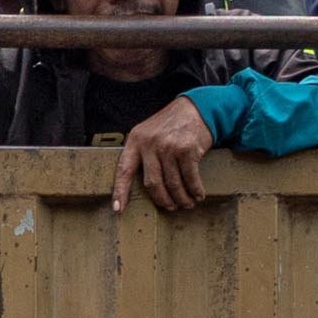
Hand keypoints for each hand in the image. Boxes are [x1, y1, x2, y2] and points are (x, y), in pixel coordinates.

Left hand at [114, 94, 215, 215]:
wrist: (196, 108)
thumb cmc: (170, 124)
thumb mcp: (148, 132)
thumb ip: (141, 153)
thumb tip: (143, 185)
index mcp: (136, 140)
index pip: (124, 170)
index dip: (120, 191)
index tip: (118, 209)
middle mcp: (150, 144)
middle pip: (152, 183)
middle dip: (162, 200)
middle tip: (170, 207)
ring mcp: (169, 147)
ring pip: (173, 183)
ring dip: (181, 198)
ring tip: (186, 204)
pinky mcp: (188, 149)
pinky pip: (190, 178)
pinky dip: (195, 190)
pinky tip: (198, 195)